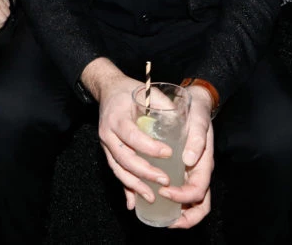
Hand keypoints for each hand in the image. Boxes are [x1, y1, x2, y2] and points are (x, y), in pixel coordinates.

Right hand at [94, 73, 176, 207]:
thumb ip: (164, 106)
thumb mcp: (147, 92)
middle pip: (124, 158)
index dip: (148, 147)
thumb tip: (185, 122)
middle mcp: (108, 133)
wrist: (108, 89)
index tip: (168, 153)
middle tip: (164, 180)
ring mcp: (106, 145)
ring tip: (152, 196)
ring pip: (118, 169)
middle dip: (144, 172)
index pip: (132, 136)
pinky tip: (133, 202)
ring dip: (135, 185)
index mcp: (117, 117)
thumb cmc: (130, 91)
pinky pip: (116, 172)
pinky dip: (125, 188)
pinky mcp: (108, 152)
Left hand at [159, 86, 214, 227]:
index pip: (197, 192)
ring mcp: (191, 173)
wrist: (195, 103)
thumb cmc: (197, 112)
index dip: (182, 197)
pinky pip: (179, 191)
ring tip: (158, 215)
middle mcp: (198, 173)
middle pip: (198, 206)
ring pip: (189, 203)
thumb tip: (189, 160)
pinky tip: (154, 199)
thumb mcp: (199, 121)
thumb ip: (197, 138)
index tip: (164, 191)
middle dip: (183, 218)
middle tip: (164, 219)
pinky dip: (170, 202)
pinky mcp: (181, 169)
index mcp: (204, 165)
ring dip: (176, 214)